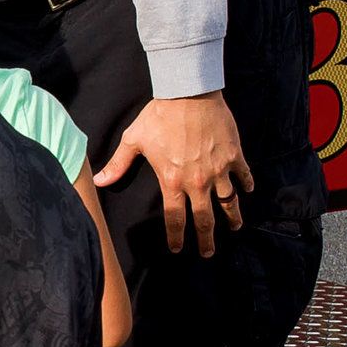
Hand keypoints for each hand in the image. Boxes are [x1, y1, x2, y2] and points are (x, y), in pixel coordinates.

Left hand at [95, 91, 249, 253]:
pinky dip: (246, 184)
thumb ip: (118, 164)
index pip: (174, 218)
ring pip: (229, 202)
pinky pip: (243, 175)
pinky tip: (247, 191)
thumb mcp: (134, 140)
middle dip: (207, 239)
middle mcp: (198, 182)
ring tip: (235, 227)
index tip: (178, 249)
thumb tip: (99, 181)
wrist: (188, 93)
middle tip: (209, 252)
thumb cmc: (159, 116)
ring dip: (232, 217)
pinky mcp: (234, 155)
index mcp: (172, 181)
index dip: (176, 237)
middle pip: (204, 219)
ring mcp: (218, 170)